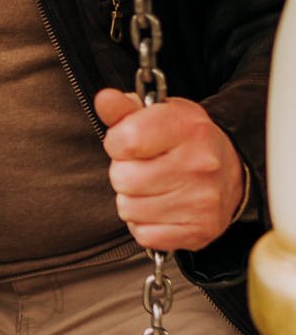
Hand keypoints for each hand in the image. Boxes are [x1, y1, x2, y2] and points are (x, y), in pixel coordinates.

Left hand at [96, 89, 245, 252]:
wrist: (230, 171)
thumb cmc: (187, 140)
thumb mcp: (160, 113)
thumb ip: (125, 109)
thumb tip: (105, 99)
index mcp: (189, 128)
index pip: (125, 140)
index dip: (116, 142)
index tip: (128, 143)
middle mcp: (200, 164)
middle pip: (122, 178)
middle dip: (123, 172)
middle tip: (143, 167)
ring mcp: (202, 201)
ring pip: (128, 208)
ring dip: (132, 200)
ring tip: (153, 187)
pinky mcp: (200, 230)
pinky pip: (143, 235)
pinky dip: (145, 224)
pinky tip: (161, 207)